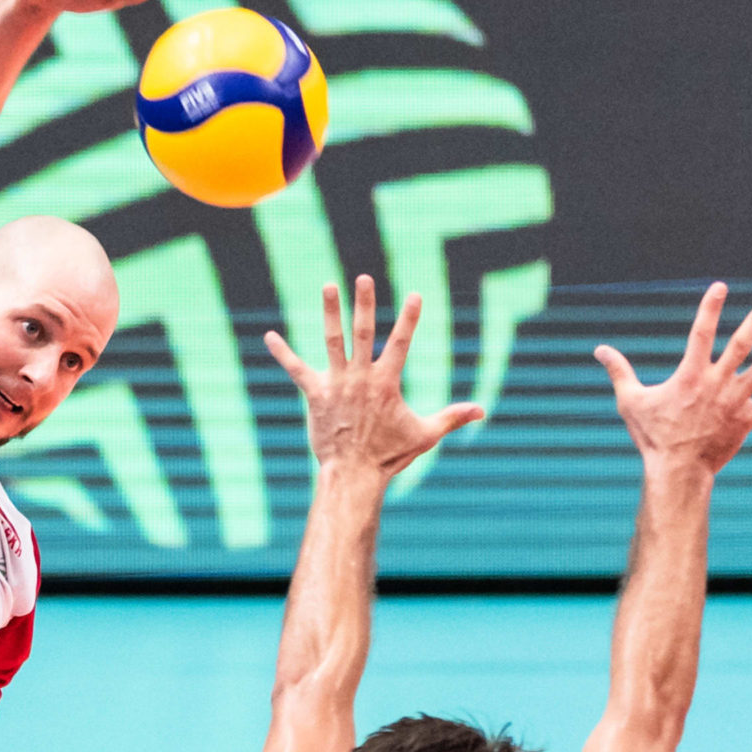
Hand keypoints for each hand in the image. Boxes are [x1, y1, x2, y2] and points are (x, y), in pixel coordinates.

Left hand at [266, 277, 482, 478]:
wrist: (354, 473)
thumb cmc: (390, 456)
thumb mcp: (425, 435)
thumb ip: (452, 417)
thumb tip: (482, 411)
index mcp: (386, 382)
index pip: (401, 342)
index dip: (409, 318)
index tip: (415, 294)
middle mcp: (361, 377)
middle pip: (363, 332)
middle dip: (364, 303)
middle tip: (363, 278)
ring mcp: (337, 384)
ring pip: (333, 341)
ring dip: (330, 312)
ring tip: (328, 286)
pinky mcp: (316, 394)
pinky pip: (296, 369)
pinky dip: (283, 353)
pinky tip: (269, 336)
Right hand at [595, 283, 751, 476]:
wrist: (676, 471)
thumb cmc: (653, 437)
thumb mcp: (631, 401)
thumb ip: (619, 371)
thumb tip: (599, 350)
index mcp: (691, 374)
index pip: (701, 332)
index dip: (711, 307)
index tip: (721, 286)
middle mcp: (717, 382)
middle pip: (741, 345)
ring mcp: (735, 402)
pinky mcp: (746, 421)